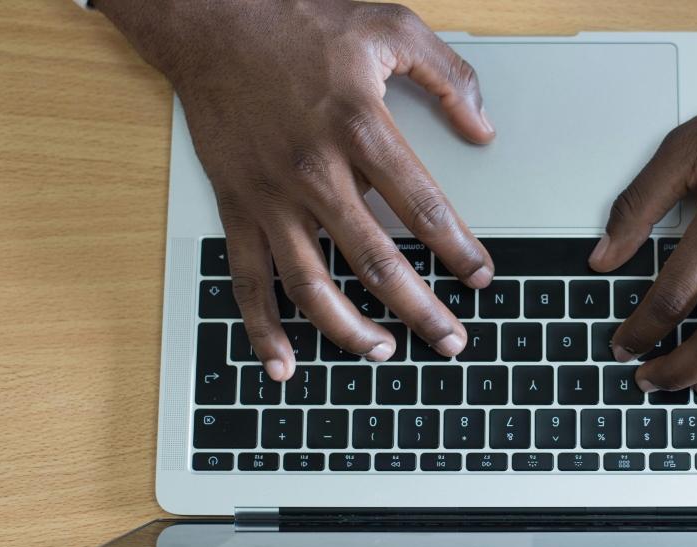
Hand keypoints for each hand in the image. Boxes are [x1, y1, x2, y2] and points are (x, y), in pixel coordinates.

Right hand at [98, 0, 495, 380]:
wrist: (212, 21)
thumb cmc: (300, 22)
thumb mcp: (389, 27)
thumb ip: (447, 75)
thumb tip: (484, 127)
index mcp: (360, 128)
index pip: (423, 207)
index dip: (458, 249)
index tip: (481, 278)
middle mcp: (315, 172)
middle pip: (376, 261)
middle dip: (420, 310)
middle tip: (451, 341)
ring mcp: (271, 196)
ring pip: (312, 284)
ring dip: (350, 330)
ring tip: (386, 353)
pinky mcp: (237, 206)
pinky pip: (247, 279)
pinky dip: (262, 327)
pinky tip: (283, 362)